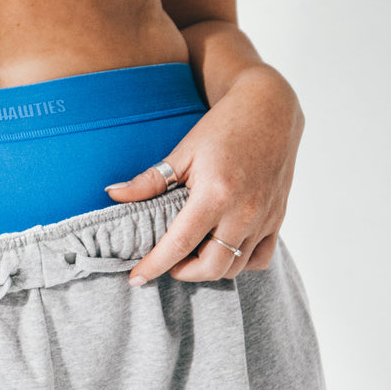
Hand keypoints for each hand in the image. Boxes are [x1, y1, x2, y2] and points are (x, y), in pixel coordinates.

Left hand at [102, 65, 304, 284]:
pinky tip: (221, 250)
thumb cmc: (223, 128)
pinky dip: (239, 263)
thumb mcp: (182, 152)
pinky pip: (260, 259)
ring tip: (190, 255)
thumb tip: (113, 195)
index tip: (135, 278)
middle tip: (166, 262)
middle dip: (183, 272)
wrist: (270, 110)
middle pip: (211, 267)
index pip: (180, 244)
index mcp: (216, 194)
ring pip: (236, 267)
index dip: (155, 266)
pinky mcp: (277, 219)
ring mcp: (264, 218)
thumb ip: (149, 181)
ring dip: (209, 269)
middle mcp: (244, 212)